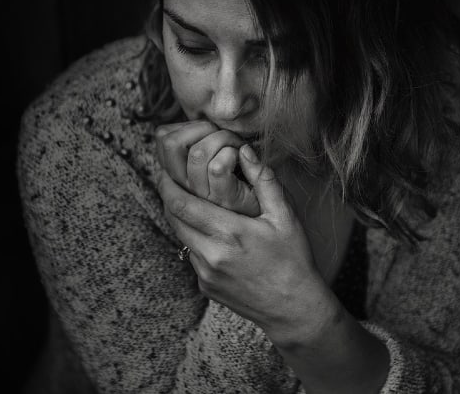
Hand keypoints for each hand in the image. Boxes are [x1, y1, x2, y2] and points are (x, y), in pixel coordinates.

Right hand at [155, 120, 259, 215]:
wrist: (270, 212)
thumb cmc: (245, 180)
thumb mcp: (213, 161)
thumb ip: (198, 144)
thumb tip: (189, 123)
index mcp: (179, 175)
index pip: (163, 138)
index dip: (186, 125)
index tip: (209, 131)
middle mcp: (186, 187)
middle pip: (171, 143)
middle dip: (202, 126)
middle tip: (223, 134)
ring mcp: (203, 195)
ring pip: (198, 153)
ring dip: (223, 138)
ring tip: (237, 145)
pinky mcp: (224, 200)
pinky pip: (218, 168)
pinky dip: (234, 153)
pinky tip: (244, 157)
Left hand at [157, 143, 330, 343]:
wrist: (294, 309)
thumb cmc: (294, 260)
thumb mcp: (285, 217)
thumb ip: (264, 180)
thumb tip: (245, 151)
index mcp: (229, 233)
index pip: (182, 204)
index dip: (168, 185)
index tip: (165, 170)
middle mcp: (211, 255)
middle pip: (173, 219)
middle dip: (168, 197)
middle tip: (169, 179)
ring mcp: (205, 274)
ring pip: (180, 238)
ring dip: (181, 219)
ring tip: (190, 202)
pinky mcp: (205, 287)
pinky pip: (192, 256)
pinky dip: (195, 240)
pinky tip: (211, 233)